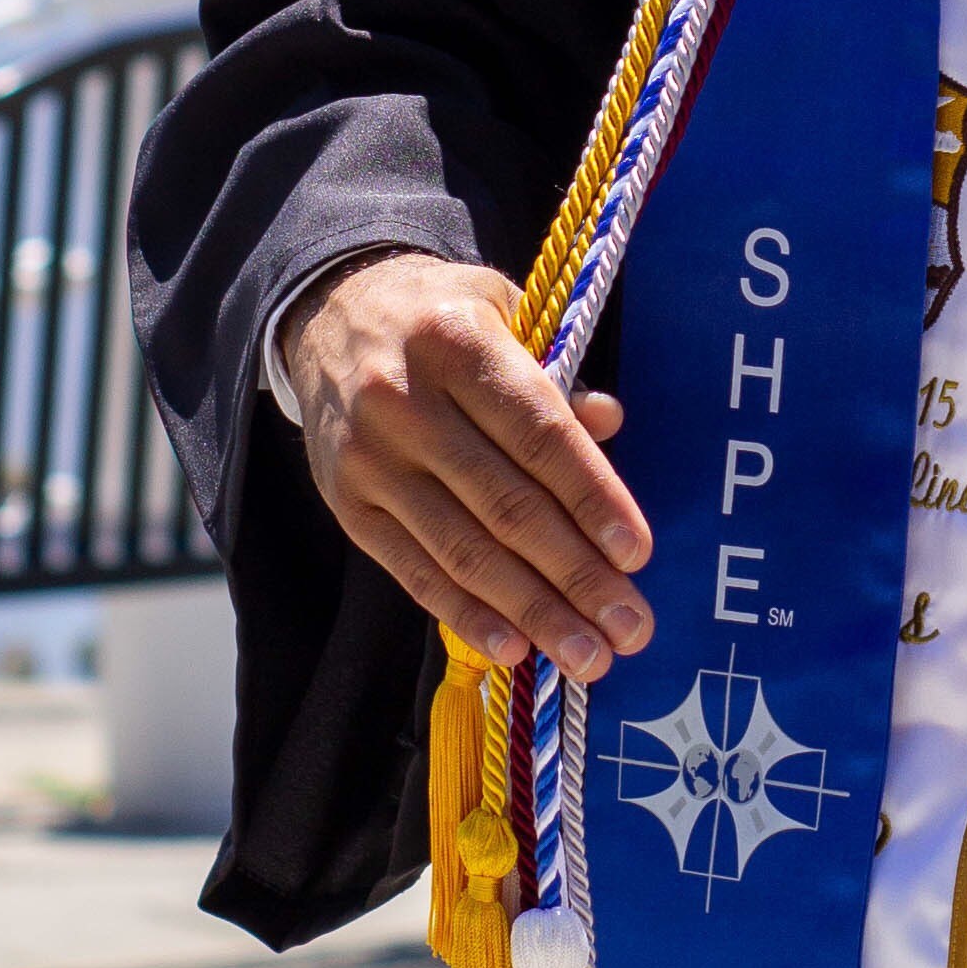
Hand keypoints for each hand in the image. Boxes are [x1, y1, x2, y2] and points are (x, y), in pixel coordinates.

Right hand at [282, 251, 653, 686]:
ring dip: (533, 611)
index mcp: (457, 343)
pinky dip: (466, 615)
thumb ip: (555, 372)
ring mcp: (370, 459)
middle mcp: (405, 402)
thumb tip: (610, 423)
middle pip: (506, 505)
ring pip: (463, 550)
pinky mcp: (347, 504)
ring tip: (588, 656)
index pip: (538, 433)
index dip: (591, 497)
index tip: (637, 555)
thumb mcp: (501, 312)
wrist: (329, 317)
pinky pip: (413, 570)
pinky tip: (514, 649)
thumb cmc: (441, 318)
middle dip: (576, 575)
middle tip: (630, 629)